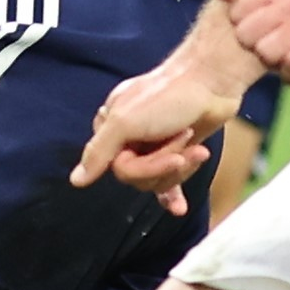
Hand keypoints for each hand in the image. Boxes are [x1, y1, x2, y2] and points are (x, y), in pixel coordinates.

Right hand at [71, 51, 249, 215]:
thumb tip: (76, 180)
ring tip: (196, 146)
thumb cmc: (168, 95)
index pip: (117, 169)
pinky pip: (169, 183)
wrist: (213, 81)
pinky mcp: (177, 150)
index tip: (166, 151)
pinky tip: (178, 208)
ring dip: (182, 166)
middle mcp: (129, 138)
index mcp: (111, 128)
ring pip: (158, 180)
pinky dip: (173, 195)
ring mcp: (153, 145)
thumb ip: (98, 152)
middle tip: (184, 139)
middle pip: (139, 177)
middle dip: (165, 164)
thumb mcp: (125, 121)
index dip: (144, 166)